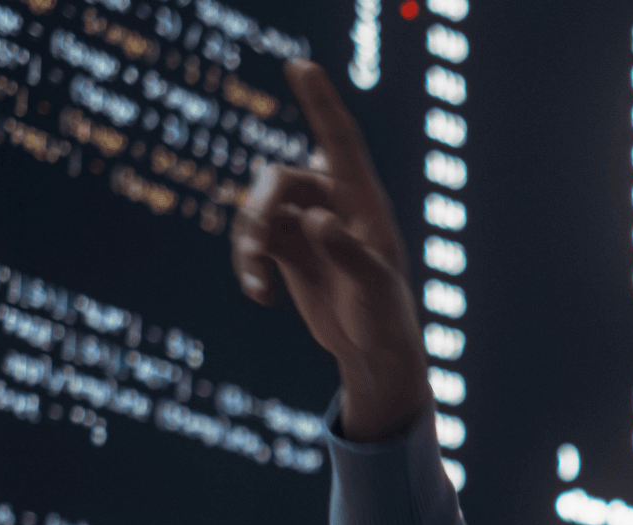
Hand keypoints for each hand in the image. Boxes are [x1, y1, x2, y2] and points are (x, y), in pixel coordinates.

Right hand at [230, 59, 429, 441]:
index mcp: (363, 201)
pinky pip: (254, 240)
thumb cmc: (384, 316)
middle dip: (260, 206)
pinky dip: (248, 264)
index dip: (320, 103)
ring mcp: (306, 224)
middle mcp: (332, 203)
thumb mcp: (371, 287)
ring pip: (259, 209)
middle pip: (279, 179)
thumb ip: (345, 251)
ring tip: (256, 280)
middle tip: (256, 246)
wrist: (373, 351)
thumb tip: (314, 218)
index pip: (339, 142)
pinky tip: (258, 295)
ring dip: (248, 241)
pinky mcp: (288, 249)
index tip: (301, 65)